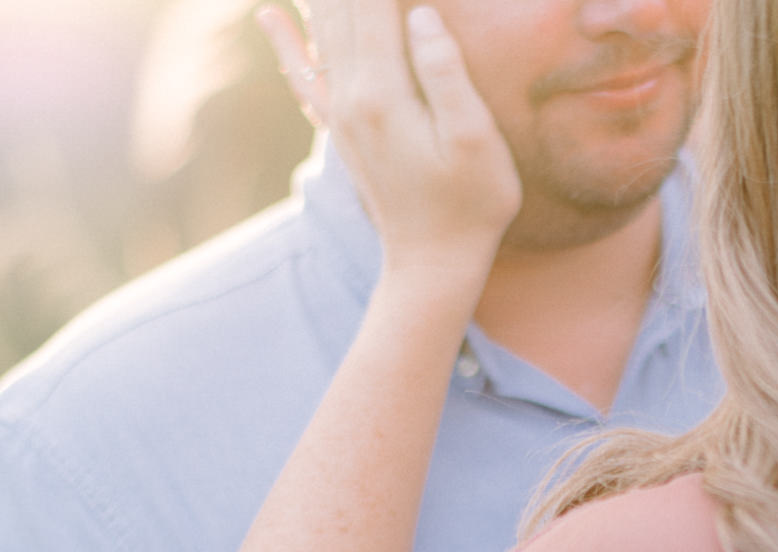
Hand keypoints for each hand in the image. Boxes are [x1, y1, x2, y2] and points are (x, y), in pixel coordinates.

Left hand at [257, 1, 521, 277]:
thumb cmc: (471, 207)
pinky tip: (269, 13)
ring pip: (321, 26)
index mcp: (385, 91)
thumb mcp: (478, 145)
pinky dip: (286, 39)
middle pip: (344, 5)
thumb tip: (419, 13)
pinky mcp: (343, 133)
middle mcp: (351, 95)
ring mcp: (341, 114)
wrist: (432, 268)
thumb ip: (448, 76)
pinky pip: (303, 75)